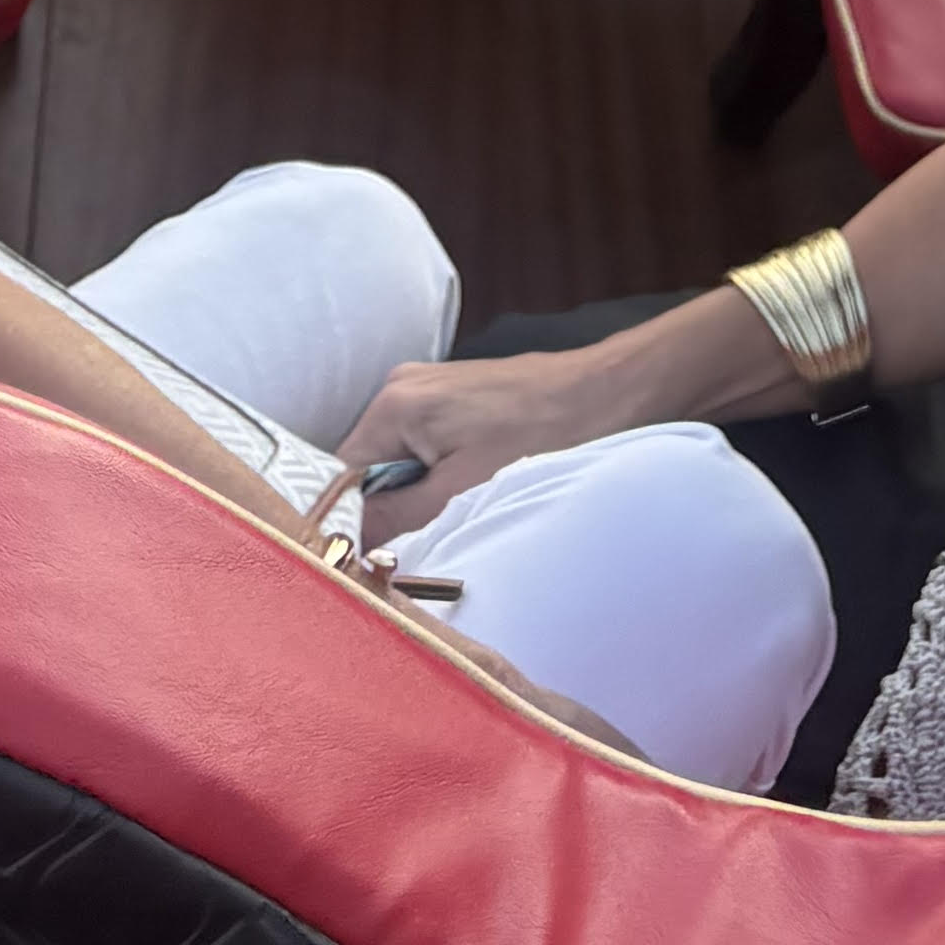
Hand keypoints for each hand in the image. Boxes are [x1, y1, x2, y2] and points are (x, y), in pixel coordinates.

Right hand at [343, 339, 640, 542]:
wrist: (606, 395)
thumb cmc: (541, 439)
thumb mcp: (459, 494)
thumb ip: (395, 518)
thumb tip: (345, 542)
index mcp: (392, 404)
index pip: (339, 475)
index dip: (349, 521)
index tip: (368, 557)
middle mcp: (401, 387)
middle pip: (366, 467)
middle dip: (388, 509)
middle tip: (422, 539)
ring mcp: (428, 388)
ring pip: (399, 461)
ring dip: (417, 495)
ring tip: (456, 512)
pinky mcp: (455, 396)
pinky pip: (425, 447)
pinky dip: (438, 476)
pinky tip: (471, 490)